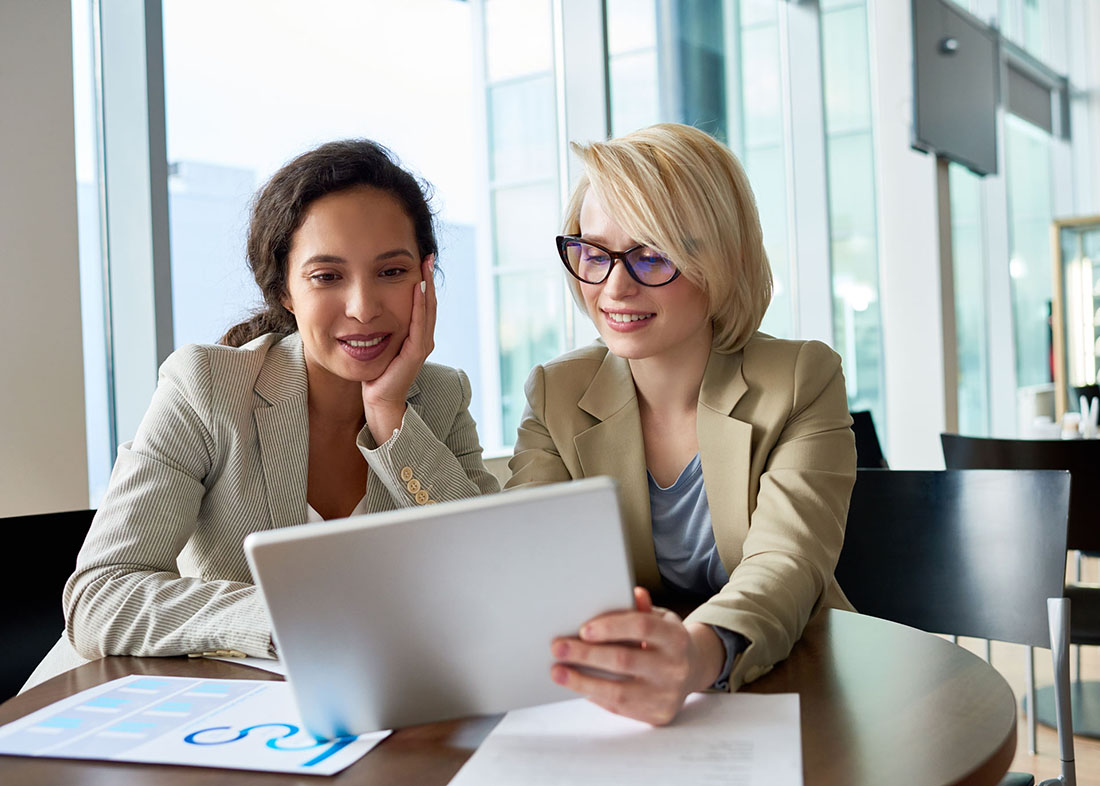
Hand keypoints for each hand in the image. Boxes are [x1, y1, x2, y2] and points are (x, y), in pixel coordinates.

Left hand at [361, 256, 436, 442]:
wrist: (380, 402)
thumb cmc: (375, 377)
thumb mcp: (378, 346)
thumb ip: (378, 330)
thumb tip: (364, 312)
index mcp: (415, 336)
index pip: (421, 304)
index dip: (422, 283)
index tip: (418, 261)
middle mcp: (422, 339)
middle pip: (429, 302)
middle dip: (428, 278)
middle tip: (427, 255)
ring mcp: (421, 345)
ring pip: (427, 309)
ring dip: (427, 286)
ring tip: (425, 266)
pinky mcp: (416, 352)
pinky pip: (419, 322)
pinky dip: (419, 304)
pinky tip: (417, 288)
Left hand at [549, 587, 724, 724]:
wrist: (694, 670)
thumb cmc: (667, 640)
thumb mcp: (661, 618)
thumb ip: (642, 609)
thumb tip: (629, 592)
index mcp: (676, 637)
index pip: (642, 627)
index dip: (611, 627)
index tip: (583, 629)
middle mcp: (675, 667)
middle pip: (624, 660)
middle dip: (586, 654)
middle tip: (558, 648)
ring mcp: (667, 694)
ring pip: (618, 690)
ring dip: (582, 681)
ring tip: (557, 672)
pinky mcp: (658, 715)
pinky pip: (620, 707)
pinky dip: (595, 695)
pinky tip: (578, 685)